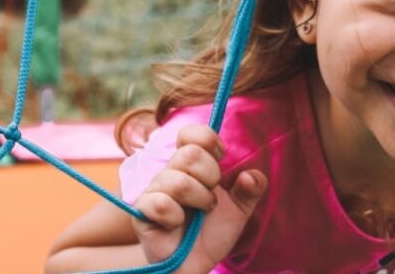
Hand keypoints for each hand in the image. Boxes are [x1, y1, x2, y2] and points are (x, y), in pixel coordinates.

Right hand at [132, 124, 267, 271]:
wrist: (195, 265)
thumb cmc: (212, 233)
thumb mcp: (240, 210)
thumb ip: (251, 189)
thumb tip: (252, 175)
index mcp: (190, 165)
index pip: (191, 134)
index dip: (208, 139)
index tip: (222, 157)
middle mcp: (170, 173)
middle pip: (190, 154)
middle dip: (211, 176)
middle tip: (212, 198)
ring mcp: (154, 191)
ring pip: (178, 180)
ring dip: (199, 199)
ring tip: (201, 212)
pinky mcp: (142, 212)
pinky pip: (158, 202)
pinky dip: (175, 215)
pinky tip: (177, 224)